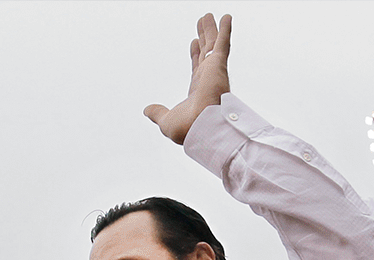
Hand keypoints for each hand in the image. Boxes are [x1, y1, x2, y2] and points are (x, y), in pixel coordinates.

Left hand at [144, 14, 233, 144]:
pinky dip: (225, 29)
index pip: (197, 67)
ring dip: (212, 30)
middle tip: (203, 23)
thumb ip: (158, 113)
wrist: (203, 129)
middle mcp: (208, 79)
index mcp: (198, 90)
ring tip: (209, 16)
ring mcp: (214, 71)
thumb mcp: (166, 120)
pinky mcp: (218, 65)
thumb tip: (147, 110)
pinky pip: (222, 43)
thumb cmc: (189, 129)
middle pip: (205, 52)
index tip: (193, 42)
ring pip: (212, 44)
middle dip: (204, 38)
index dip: (195, 54)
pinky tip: (225, 17)